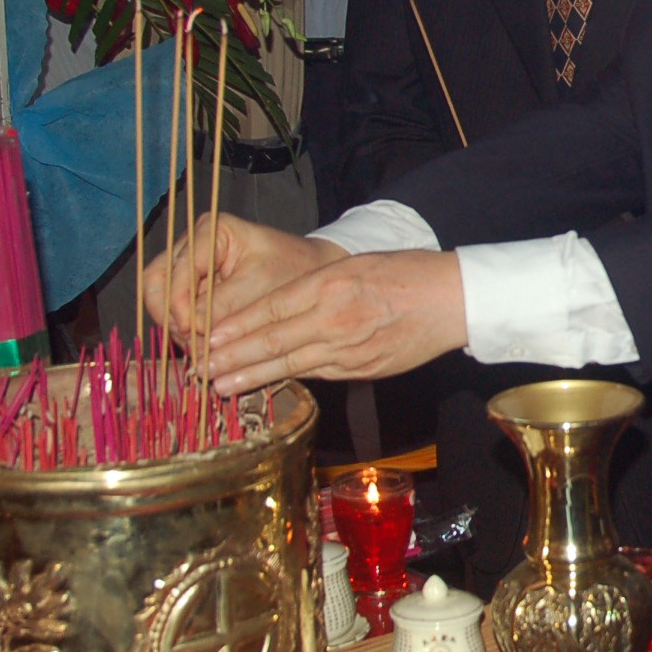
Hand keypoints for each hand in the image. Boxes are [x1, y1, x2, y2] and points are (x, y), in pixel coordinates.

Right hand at [142, 212, 342, 350]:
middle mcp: (192, 244)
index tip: (192, 332)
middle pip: (157, 284)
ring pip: (162, 302)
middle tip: (193, 346)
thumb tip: (191, 331)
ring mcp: (189, 267)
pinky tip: (205, 348)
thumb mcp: (261, 288)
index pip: (175, 270)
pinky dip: (187, 331)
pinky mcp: (194, 288)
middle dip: (172, 318)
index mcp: (210, 231)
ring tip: (202, 351)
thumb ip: (225, 307)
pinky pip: (177, 312)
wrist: (313, 272)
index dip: (178, 304)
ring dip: (178, 329)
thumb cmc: (294, 271)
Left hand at [202, 249, 467, 393]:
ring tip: (220, 386)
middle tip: (198, 371)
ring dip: (252, 377)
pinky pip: (318, 374)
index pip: (269, 309)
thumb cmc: (403, 273)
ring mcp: (350, 348)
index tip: (205, 340)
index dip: (233, 328)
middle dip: (231, 358)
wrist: (453, 299)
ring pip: (290, 365)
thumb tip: (273, 314)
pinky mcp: (363, 369)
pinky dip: (290, 380)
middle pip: (272, 342)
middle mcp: (335, 318)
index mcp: (330, 284)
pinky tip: (267, 386)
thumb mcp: (352, 266)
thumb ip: (313, 287)